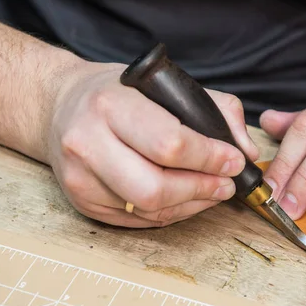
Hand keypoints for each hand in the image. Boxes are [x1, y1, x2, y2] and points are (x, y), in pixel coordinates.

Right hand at [45, 62, 258, 226]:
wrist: (58, 106)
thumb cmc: (117, 94)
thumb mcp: (165, 85)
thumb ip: (216, 110)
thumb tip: (247, 151)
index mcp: (110, 105)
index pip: (169, 144)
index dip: (210, 158)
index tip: (235, 161)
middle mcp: (87, 143)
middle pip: (156, 188)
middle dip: (202, 190)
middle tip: (227, 184)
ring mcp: (80, 179)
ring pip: (148, 210)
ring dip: (191, 205)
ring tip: (212, 191)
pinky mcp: (82, 203)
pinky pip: (137, 220)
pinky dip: (171, 213)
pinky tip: (186, 199)